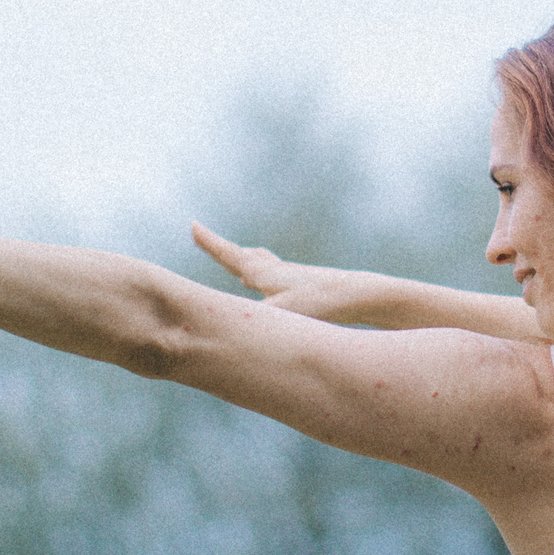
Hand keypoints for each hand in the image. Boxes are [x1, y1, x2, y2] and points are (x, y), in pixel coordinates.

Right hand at [190, 222, 368, 321]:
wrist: (360, 294)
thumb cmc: (320, 303)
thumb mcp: (281, 314)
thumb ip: (250, 320)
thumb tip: (221, 330)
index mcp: (265, 274)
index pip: (230, 256)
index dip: (210, 243)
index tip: (193, 224)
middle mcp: (276, 270)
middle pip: (244, 256)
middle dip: (223, 250)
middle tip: (204, 237)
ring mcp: (293, 276)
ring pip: (263, 264)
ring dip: (247, 260)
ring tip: (241, 257)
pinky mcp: (307, 286)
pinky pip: (277, 277)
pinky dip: (266, 275)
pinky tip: (276, 285)